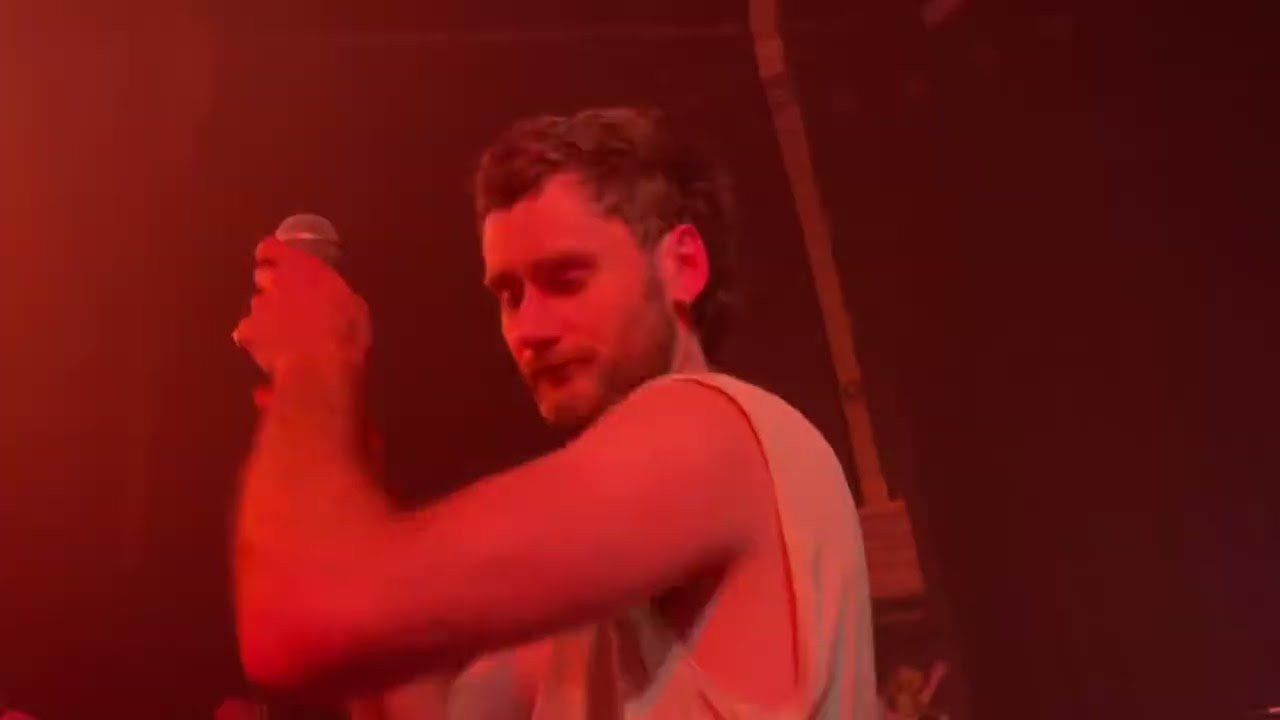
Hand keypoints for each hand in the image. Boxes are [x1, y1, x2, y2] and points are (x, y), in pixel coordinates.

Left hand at [232, 237, 370, 375]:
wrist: (320, 366)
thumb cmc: (346, 331)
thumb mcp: (352, 306)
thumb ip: (331, 295)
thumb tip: (329, 299)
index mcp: (302, 266)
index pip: (272, 247)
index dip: (271, 253)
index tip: (274, 258)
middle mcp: (275, 282)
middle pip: (262, 275)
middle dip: (272, 285)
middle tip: (289, 300)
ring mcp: (258, 308)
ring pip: (257, 306)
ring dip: (267, 314)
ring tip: (285, 333)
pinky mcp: (248, 334)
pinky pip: (247, 334)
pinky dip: (256, 341)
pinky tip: (270, 353)